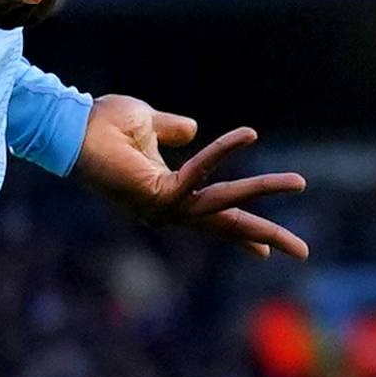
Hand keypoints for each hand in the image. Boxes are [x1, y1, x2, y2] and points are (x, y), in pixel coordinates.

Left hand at [75, 95, 309, 258]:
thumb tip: (193, 128)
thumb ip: (173, 129)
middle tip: (303, 252)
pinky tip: (248, 134)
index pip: (211, 214)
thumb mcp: (149, 123)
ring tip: (299, 181)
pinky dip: (224, 152)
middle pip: (226, 225)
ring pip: (223, 204)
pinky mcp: (157, 195)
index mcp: (166, 195)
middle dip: (265, 235)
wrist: (72, 125)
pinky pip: (200, 173)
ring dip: (262, 190)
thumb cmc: (101, 125)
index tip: (265, 252)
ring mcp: (163, 207)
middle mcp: (167, 208)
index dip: (240, 233)